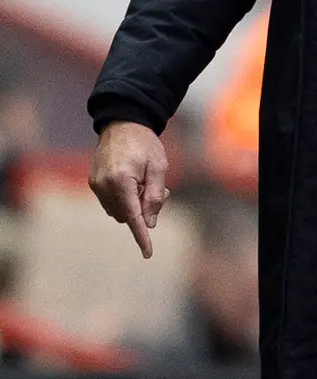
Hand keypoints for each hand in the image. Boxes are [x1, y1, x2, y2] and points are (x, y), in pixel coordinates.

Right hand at [89, 120, 169, 257]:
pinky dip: (126, 199)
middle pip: (127, 215)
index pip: (133, 215)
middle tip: (160, 191)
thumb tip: (149, 223)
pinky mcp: (93, 183)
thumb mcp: (159, 168)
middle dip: (144, 210)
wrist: (123, 124)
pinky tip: (136, 183)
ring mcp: (95, 185)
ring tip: (147, 183)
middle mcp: (103, 185)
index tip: (148, 253)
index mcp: (121, 180)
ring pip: (120, 211)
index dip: (141, 236)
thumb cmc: (145, 145)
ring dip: (135, 205)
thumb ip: (156, 197)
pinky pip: (112, 202)